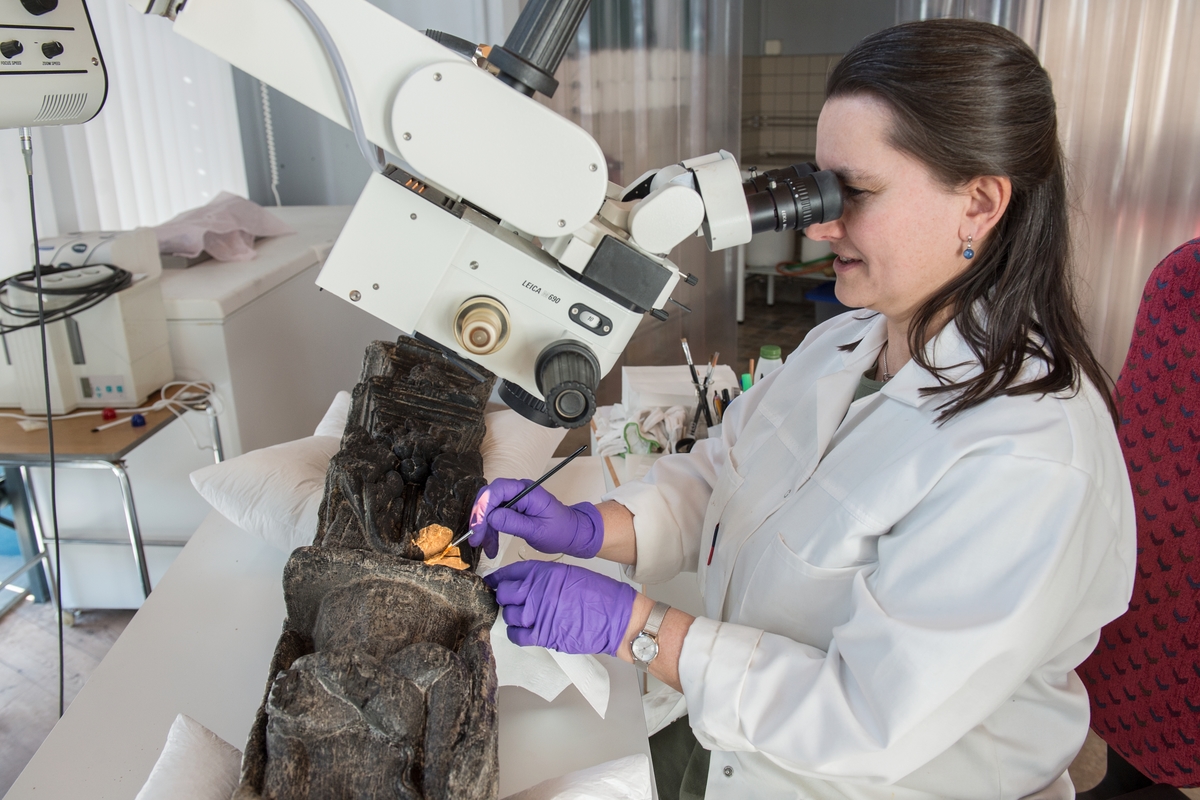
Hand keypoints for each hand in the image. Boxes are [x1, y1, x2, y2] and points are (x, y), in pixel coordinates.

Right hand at [468, 478, 603, 559]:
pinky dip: (490, 531)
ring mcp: (514, 498)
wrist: (572, 533)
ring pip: (489, 509)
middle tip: (476, 539)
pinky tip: (491, 547)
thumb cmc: (560, 530)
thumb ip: (513, 523)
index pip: (497, 491)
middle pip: (488, 498)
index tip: (478, 528)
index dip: (483, 508)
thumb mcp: (537, 530)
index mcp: (527, 491)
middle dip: (480, 519)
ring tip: (487, 548)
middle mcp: (518, 490)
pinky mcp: (512, 508)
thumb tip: (491, 518)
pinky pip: (494, 516)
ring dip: (484, 529)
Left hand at [484, 561, 634, 655]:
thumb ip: (544, 577)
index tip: (493, 581)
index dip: (498, 577)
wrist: (616, 618)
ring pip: (508, 615)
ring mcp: (539, 613)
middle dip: (504, 597)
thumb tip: (524, 583)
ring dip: (512, 616)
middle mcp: (539, 591)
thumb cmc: (599, 596)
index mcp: (545, 573)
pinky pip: (516, 635)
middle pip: (504, 593)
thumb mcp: (570, 574)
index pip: (510, 572)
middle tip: (510, 600)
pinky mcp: (543, 634)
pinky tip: (523, 629)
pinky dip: (516, 633)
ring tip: (524, 616)